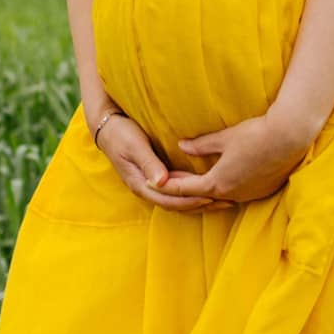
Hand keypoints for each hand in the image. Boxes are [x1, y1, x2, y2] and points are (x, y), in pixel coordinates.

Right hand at [96, 112, 223, 213]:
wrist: (107, 128)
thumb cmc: (121, 134)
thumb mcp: (134, 146)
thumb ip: (149, 163)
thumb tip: (161, 182)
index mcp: (141, 184)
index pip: (170, 200)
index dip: (190, 201)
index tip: (211, 198)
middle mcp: (146, 189)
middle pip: (176, 205)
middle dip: (200, 205)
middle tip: (226, 202)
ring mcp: (150, 185)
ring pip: (177, 201)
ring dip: (198, 202)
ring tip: (221, 200)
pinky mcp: (155, 178)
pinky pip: (175, 191)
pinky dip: (191, 194)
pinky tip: (206, 190)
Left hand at [153, 110, 315, 207]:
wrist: (289, 137)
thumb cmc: (254, 134)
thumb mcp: (224, 138)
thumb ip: (201, 145)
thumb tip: (181, 146)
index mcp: (218, 183)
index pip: (185, 189)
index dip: (168, 185)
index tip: (155, 183)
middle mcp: (232, 194)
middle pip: (201, 197)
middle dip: (185, 189)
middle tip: (171, 180)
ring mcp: (249, 195)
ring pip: (221, 198)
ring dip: (206, 191)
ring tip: (196, 180)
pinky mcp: (263, 191)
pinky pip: (238, 195)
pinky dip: (225, 190)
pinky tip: (224, 179)